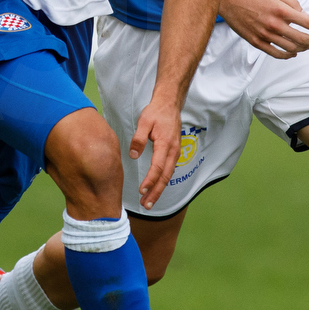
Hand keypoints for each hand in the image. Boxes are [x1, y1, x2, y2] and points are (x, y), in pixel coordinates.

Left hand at [129, 94, 182, 209]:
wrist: (170, 104)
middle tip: (146, 205)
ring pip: (168, 176)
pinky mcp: (174, 153)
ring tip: (149, 202)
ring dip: (159, 190)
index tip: (142, 191)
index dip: (150, 181)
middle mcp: (173, 151)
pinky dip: (162, 182)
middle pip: (165, 177)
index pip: (157, 167)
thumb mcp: (144, 122)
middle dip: (156, 192)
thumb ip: (138, 139)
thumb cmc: (156, 112)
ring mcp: (175, 153)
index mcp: (165, 144)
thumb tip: (133, 155)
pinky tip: (155, 188)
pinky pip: (169, 171)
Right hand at [220, 0, 308, 57]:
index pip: (306, 22)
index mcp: (280, 10)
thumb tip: (303, 14)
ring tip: (307, 46)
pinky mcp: (256, 42)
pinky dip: (287, 56)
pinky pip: (275, 53)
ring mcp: (265, 35)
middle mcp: (274, 24)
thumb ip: (291, 2)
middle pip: (301, 38)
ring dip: (302, 49)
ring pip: (290, 48)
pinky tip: (292, 53)